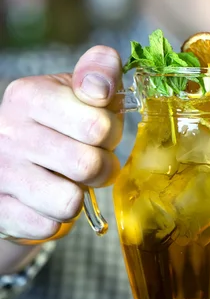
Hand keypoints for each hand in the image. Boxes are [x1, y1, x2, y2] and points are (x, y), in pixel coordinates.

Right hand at [0, 46, 122, 241]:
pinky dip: (58, 219)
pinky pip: (49, 226)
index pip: (97, 125)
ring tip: (70, 181)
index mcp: (29, 94)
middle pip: (88, 165)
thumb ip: (100, 72)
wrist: (18, 165)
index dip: (110, 133)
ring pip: (69, 202)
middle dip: (102, 167)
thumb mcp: (81, 90)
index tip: (100, 130)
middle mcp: (7, 131)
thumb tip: (99, 86)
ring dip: (80, 195)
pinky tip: (48, 200)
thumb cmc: (63, 124)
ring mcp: (0, 172)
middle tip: (91, 160)